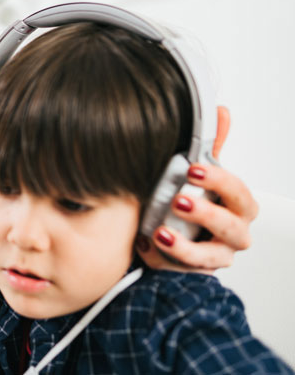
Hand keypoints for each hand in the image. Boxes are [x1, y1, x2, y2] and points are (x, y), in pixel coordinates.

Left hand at [137, 107, 257, 270]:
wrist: (168, 229)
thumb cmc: (189, 198)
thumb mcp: (197, 173)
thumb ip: (210, 146)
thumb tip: (222, 111)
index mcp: (238, 206)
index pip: (239, 192)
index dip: (219, 181)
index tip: (193, 169)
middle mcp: (234, 233)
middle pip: (231, 227)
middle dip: (206, 214)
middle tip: (178, 201)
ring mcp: (217, 256)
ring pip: (211, 257)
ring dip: (186, 246)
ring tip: (160, 233)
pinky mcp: (195, 273)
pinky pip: (181, 271)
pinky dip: (163, 260)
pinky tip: (145, 245)